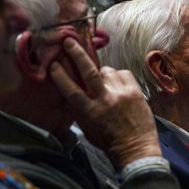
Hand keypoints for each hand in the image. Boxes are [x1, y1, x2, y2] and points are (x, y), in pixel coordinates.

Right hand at [50, 38, 161, 165]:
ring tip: (105, 84)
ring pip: (107, 71)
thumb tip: (66, 95)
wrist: (136, 148)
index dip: (60, 75)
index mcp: (89, 112)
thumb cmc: (109, 141)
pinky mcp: (135, 91)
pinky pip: (122, 73)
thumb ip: (77, 111)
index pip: (71, 90)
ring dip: (103, 73)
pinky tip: (118, 85)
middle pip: (88, 71)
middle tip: (69, 41)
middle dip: (77, 53)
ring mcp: (121, 93)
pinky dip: (118, 77)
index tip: (53, 64)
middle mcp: (105, 100)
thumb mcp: (87, 129)